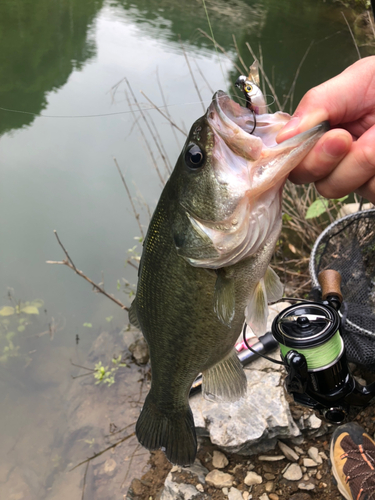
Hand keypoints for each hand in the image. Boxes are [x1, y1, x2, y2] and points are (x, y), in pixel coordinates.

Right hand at [276, 56, 374, 203]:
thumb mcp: (356, 80)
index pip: (296, 161)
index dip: (304, 157)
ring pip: (346, 190)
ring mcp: (361, 176)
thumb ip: (318, 104)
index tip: (334, 136)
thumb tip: (283, 137)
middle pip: (317, 182)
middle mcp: (337, 160)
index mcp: (322, 134)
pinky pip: (374, 193)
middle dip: (329, 162)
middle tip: (348, 138)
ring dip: (365, 163)